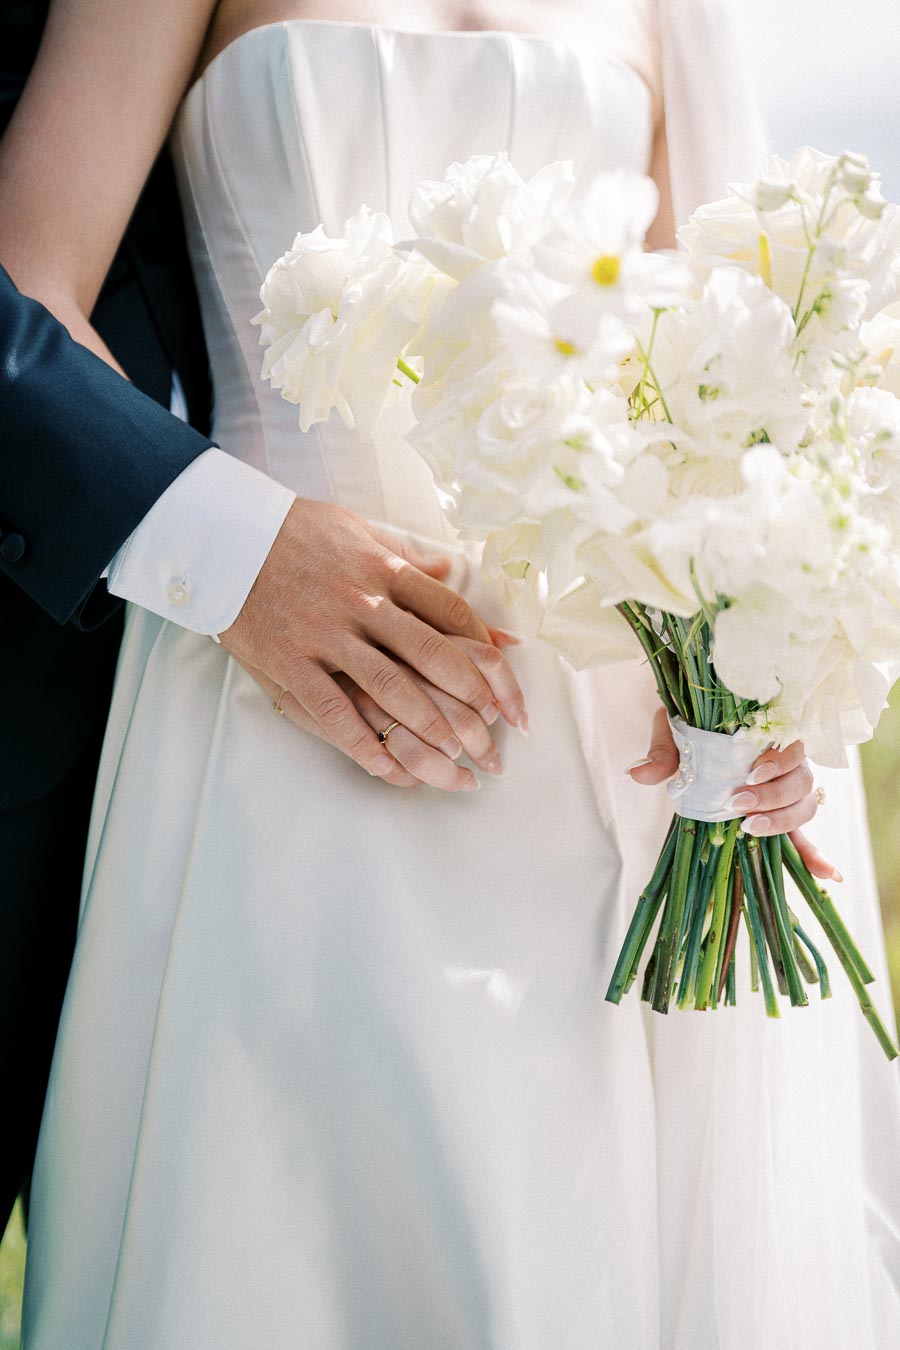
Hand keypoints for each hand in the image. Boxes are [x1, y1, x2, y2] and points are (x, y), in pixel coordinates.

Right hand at [219, 499, 526, 784]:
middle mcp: (364, 602)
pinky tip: (390, 771)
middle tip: (497, 738)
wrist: (222, 535)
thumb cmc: (293, 532)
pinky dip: (364, 746)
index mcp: (385, 568)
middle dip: (475, 703)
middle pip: (436, 657)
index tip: (506, 685)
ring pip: (393, 689)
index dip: (487, 653)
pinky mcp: (290, 661)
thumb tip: (454, 571)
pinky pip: (334, 712)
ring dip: (432, 729)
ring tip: (459, 760)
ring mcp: (327, 634)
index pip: (453, 613)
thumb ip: (407, 554)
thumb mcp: (358, 529)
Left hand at [626, 706, 841, 883]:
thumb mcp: (673, 733)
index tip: (750, 774)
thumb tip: (638, 774)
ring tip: (749, 828)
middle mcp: (785, 761)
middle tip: (738, 805)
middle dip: (773, 797)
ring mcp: (785, 789)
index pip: (792, 746)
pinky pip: (804, 836)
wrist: (689, 729)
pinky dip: (815, 855)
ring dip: (782, 821)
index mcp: (767, 734)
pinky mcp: (777, 814)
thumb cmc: (689, 727)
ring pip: (804, 806)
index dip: (778, 761)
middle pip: (801, 781)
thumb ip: (663, 752)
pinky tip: (828, 876)